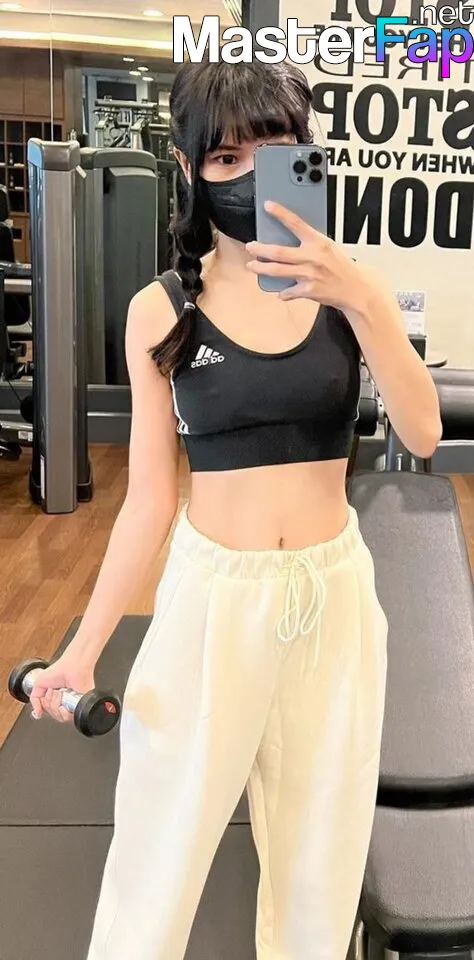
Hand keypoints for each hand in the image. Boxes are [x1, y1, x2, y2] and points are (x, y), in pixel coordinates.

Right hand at [30, 652, 95, 724]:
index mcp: (57, 699)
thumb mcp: (39, 684)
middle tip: (53, 690)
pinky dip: (62, 708)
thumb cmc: (59, 670)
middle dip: (49, 703)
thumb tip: (37, 713)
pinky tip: (63, 696)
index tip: (47, 693)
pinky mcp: (81, 706)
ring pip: (61, 718)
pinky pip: (69, 717)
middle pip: (54, 716)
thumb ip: (34, 700)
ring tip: (59, 692)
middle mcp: (66, 703)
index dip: (45, 705)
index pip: (49, 712)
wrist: (71, 666)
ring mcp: (73, 705)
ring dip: (55, 704)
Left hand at [246, 201, 385, 312]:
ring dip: (262, 268)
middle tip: (251, 246)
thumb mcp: (329, 248)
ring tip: (252, 266)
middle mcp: (312, 257)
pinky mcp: (308, 290)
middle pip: (278, 252)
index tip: (267, 206)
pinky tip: (280, 292)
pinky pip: (288, 291)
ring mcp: (309, 274)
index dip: (280, 213)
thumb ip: (311, 244)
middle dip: (260, 249)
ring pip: (277, 271)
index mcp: (318, 242)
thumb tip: (290, 241)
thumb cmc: (343, 267)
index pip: (296, 223)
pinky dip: (283, 293)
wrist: (356, 289)